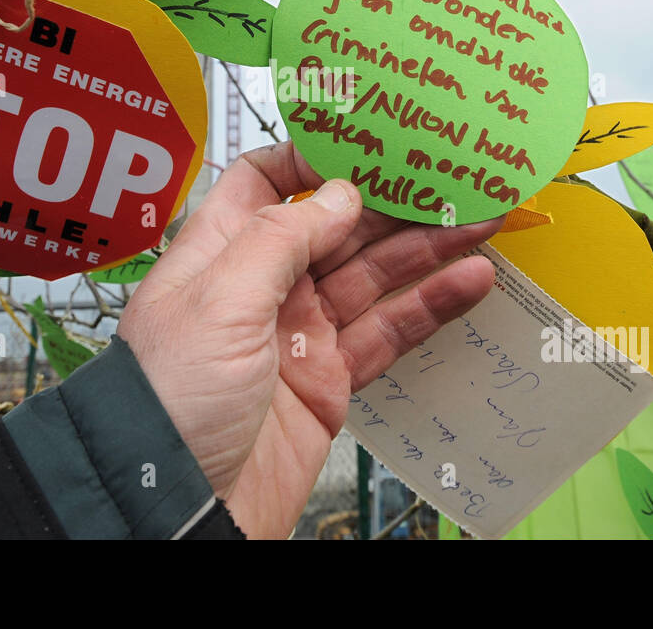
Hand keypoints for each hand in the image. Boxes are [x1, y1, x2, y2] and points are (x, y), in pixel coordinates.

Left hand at [117, 141, 502, 537]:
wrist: (178, 507)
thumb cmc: (169, 402)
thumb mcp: (218, 303)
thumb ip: (280, 239)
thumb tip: (339, 192)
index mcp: (221, 253)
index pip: (266, 183)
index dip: (317, 161)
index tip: (374, 144)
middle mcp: (262, 287)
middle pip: (337, 227)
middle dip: (393, 203)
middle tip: (453, 179)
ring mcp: (299, 333)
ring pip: (374, 276)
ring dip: (427, 249)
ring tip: (483, 222)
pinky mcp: (330, 381)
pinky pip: (387, 333)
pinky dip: (430, 307)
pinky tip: (469, 282)